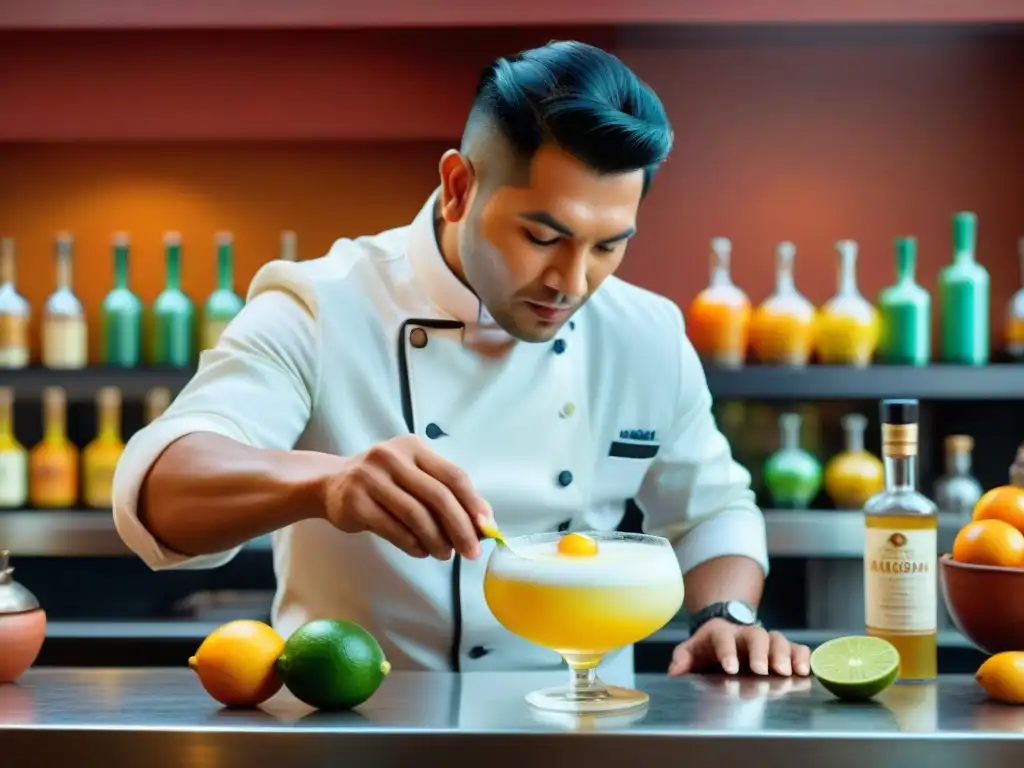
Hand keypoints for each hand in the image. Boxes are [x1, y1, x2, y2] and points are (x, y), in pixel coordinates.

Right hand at [321, 435, 490, 560]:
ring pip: (416, 515)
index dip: (473, 503)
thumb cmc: (383, 482)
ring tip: (444, 554)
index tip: (487, 528)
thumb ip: (443, 492)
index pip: (453, 475)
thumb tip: (481, 524)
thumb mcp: (412, 475)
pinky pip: (394, 529)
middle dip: (460, 528)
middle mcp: (392, 458)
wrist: (330, 484)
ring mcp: (371, 479)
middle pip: (438, 496)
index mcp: (413, 447)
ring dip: (437, 540)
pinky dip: (413, 544)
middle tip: (471, 551)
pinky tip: (421, 551)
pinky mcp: (356, 502)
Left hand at [669, 619, 809, 676]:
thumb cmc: (708, 647)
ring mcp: (766, 640)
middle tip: (764, 670)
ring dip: (784, 655)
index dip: (727, 651)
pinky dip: (803, 657)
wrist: (726, 634)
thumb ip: (683, 658)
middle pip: (756, 635)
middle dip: (760, 652)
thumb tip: (675, 671)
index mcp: (721, 633)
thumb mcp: (692, 650)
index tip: (730, 668)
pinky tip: (806, 671)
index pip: (723, 637)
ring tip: (789, 673)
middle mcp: (745, 634)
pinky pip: (796, 647)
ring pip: (778, 639)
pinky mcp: (782, 649)